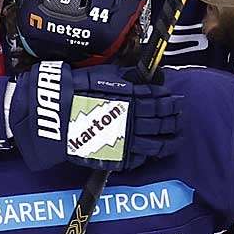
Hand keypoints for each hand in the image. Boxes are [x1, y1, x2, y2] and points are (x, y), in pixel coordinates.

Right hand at [9, 62, 181, 170]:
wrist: (53, 115)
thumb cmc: (75, 92)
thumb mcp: (103, 75)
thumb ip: (127, 77)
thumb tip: (144, 77)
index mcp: (131, 98)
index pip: (159, 100)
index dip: (170, 101)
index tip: (174, 100)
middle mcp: (132, 119)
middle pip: (162, 120)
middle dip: (174, 118)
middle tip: (179, 116)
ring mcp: (125, 140)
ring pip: (157, 143)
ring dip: (170, 140)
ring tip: (177, 137)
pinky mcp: (115, 156)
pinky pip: (139, 159)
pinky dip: (149, 156)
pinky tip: (155, 152)